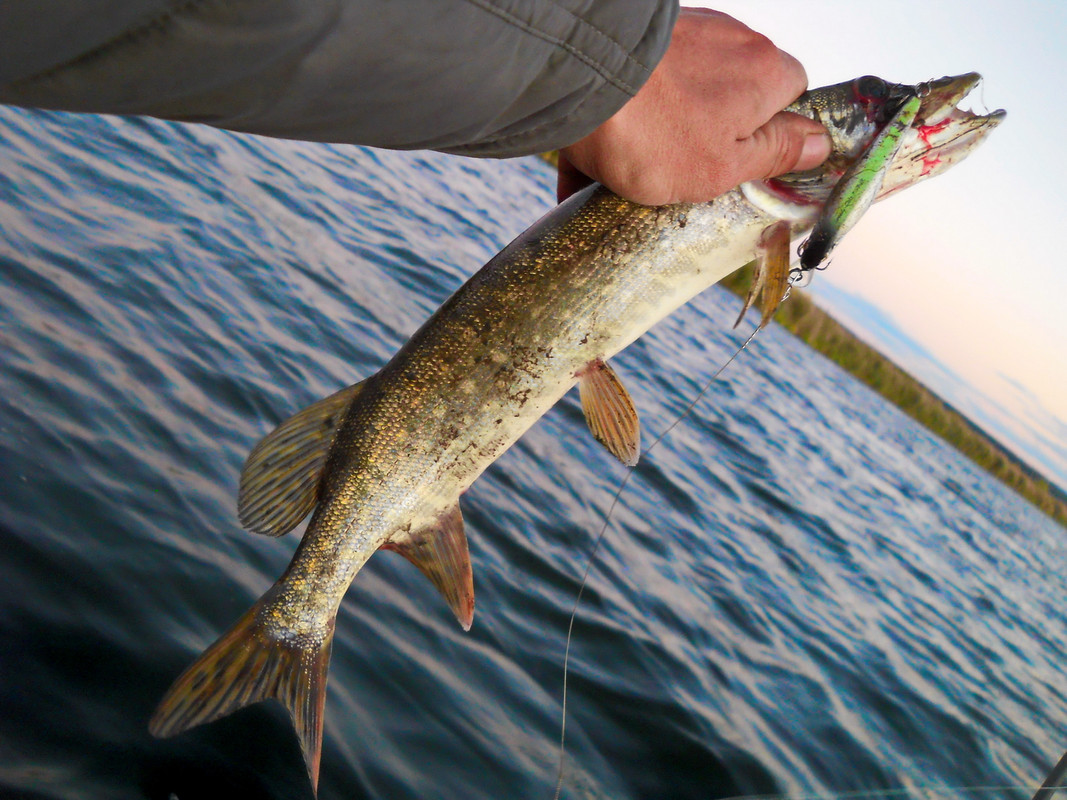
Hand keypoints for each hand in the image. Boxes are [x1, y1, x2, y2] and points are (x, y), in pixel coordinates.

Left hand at [557, 7, 830, 204]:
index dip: (772, 136)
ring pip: (682, 99)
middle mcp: (730, 43)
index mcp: (765, 74)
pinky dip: (619, 130)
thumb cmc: (656, 133)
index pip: (794, 97)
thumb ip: (775, 153)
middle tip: (680, 181)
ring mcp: (681, 37)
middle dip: (709, 140)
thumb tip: (820, 144)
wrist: (577, 81)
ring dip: (659, 139)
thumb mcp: (726, 165)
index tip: (744, 169)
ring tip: (626, 181)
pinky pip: (637, 96)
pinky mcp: (637, 45)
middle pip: (735, 98)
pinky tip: (590, 167)